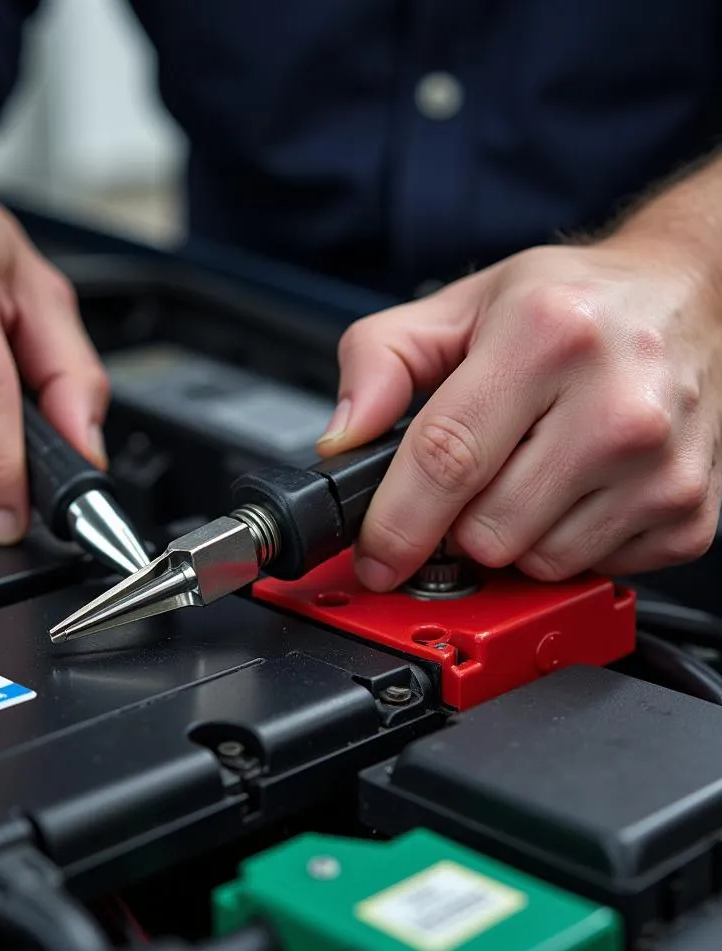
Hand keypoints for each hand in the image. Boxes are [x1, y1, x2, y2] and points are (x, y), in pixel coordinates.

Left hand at [317, 242, 721, 588]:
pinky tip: (580, 489)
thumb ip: (380, 361)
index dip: (396, 523)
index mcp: (547, 335)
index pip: (446, 458)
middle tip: (476, 474)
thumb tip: (344, 438)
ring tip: (534, 471)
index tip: (376, 555)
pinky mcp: (691, 514)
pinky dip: (571, 544)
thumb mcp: (461, 307)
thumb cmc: (574, 304)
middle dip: (458, 520)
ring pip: (537, 564)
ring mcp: (663, 466)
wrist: (691, 298)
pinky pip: (593, 572)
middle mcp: (617, 402)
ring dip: (515, 534)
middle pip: (487, 530)